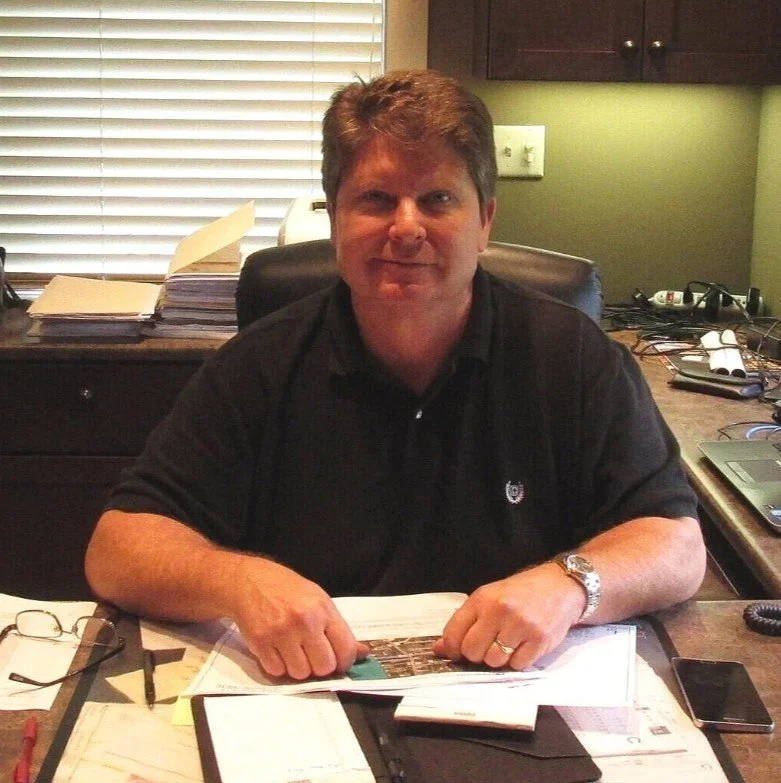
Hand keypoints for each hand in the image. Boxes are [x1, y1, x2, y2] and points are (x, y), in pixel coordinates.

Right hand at [230, 557, 367, 679]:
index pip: (346, 648)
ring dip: (299, 668)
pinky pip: (277, 672)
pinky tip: (278, 650)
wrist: (248, 581)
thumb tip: (363, 653)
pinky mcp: (260, 644)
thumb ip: (338, 628)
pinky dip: (279, 666)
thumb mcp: (318, 599)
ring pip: (300, 674)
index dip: (346, 662)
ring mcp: (281, 634)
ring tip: (294, 651)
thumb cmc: (287, 589)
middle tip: (314, 657)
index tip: (340, 663)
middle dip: (321, 667)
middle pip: (324, 667)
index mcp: (322, 609)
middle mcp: (304, 622)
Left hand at [433, 563, 584, 669]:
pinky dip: (517, 661)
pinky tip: (522, 646)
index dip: (451, 649)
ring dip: (497, 659)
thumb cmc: (520, 593)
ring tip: (506, 645)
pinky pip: (517, 666)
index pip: (453, 633)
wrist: (559, 587)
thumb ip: (464, 622)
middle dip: (476, 655)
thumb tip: (440, 649)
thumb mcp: (488, 598)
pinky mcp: (539, 640)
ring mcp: (520, 626)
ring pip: (494, 661)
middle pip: (472, 651)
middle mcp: (500, 611)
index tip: (456, 652)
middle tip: (486, 646)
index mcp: (482, 599)